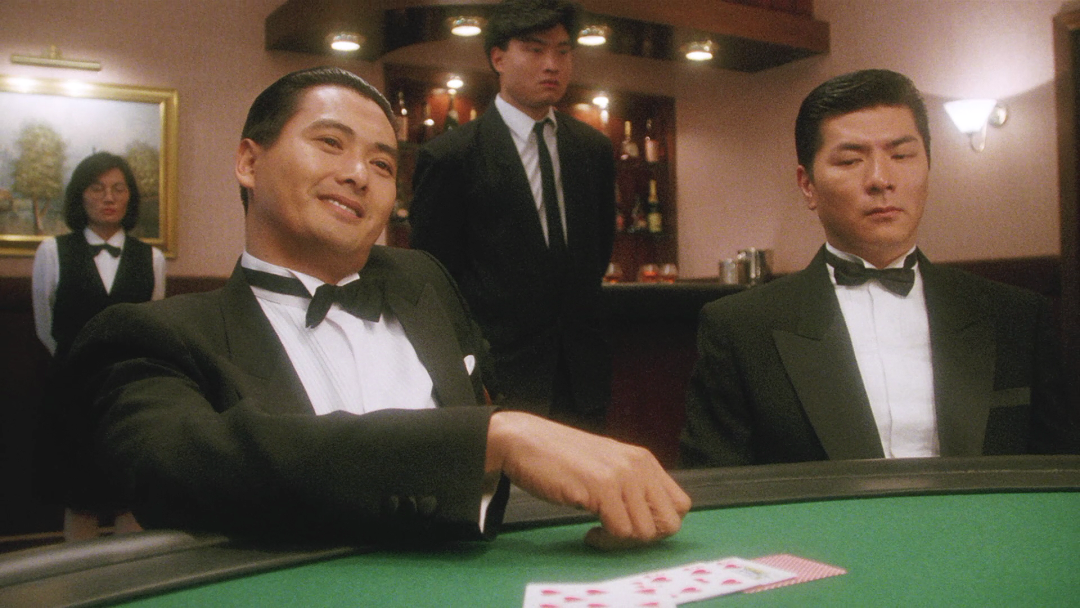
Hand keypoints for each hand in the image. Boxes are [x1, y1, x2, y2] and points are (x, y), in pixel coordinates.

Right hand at [486, 411, 690, 548]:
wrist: (525, 442)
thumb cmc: (560, 458)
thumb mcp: (607, 465)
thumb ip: (631, 485)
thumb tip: (650, 520)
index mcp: (643, 460)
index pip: (680, 505)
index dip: (660, 523)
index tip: (633, 527)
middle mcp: (638, 466)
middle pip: (671, 522)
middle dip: (646, 538)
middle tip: (618, 535)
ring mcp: (622, 476)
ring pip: (646, 532)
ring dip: (622, 542)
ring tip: (598, 531)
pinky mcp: (602, 487)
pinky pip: (621, 531)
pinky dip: (605, 540)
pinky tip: (589, 531)